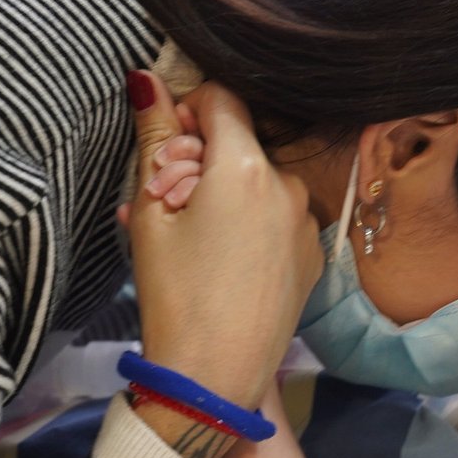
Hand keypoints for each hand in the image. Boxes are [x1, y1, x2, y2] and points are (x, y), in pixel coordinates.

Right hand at [126, 70, 321, 412]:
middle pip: (240, 143)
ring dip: (222, 193)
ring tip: (186, 238)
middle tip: (165, 202)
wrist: (214, 377)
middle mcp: (288, 185)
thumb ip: (154, 138)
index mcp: (246, 166)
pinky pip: (275, 217)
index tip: (164, 150)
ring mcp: (305, 222)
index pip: (221, 98)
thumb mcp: (152, 213)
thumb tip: (146, 80)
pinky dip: (247, 223)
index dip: (186, 114)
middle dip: (199, 159)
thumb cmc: (175, 295)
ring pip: (257, 182)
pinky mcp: (311, 255)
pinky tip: (218, 260)